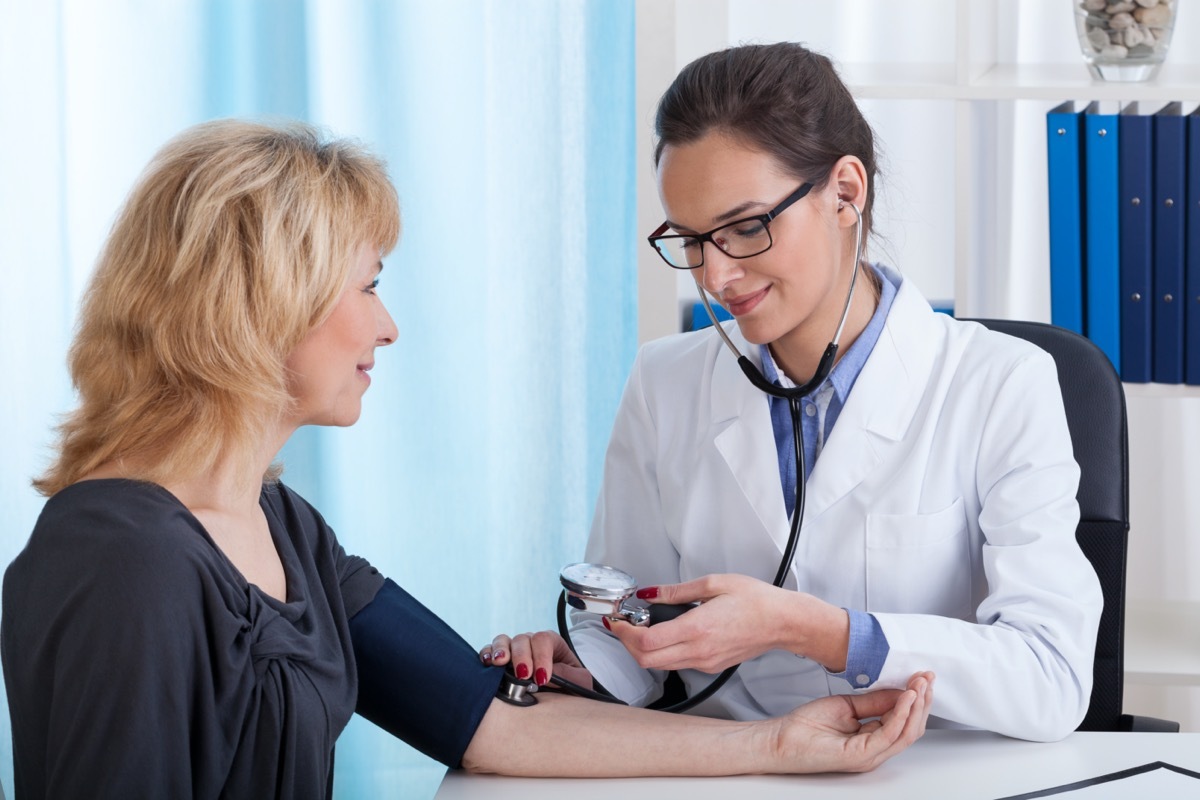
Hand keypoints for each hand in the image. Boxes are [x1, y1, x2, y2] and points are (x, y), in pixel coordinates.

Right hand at [481, 630, 592, 690]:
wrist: (562, 701)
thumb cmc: (572, 688)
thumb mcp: (580, 682)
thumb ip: (569, 675)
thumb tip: (547, 674)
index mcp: (552, 643)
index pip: (544, 639)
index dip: (541, 657)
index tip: (542, 678)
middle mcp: (531, 643)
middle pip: (522, 639)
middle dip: (522, 656)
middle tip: (523, 675)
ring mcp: (514, 651)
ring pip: (503, 640)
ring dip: (501, 650)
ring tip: (500, 662)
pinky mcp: (500, 662)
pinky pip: (489, 652)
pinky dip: (486, 654)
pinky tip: (486, 663)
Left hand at [608, 573, 849, 672]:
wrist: (782, 622)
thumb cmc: (755, 600)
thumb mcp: (713, 584)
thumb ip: (676, 591)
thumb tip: (649, 593)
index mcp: (696, 629)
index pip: (646, 642)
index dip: (625, 633)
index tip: (617, 620)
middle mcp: (698, 651)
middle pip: (646, 660)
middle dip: (628, 643)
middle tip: (624, 625)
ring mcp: (705, 662)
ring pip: (660, 665)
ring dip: (643, 650)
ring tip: (642, 627)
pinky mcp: (711, 666)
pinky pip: (678, 664)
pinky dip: (662, 653)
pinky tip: (665, 634)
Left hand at [774, 671, 934, 772]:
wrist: (781, 739)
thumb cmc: (806, 726)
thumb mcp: (847, 706)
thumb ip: (873, 701)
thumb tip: (899, 691)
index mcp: (872, 739)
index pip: (904, 721)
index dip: (916, 698)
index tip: (922, 677)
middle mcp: (875, 750)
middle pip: (911, 727)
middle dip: (922, 701)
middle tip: (927, 678)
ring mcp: (870, 755)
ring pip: (906, 732)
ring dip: (917, 705)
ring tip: (920, 684)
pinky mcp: (861, 755)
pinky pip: (890, 734)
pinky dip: (901, 713)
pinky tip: (906, 696)